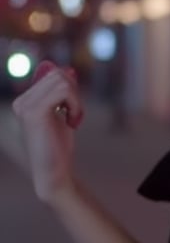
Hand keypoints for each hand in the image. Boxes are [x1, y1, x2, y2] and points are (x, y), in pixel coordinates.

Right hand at [11, 61, 84, 204]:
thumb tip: (68, 70)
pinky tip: (72, 121)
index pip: (53, 75)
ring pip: (62, 81)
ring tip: (72, 119)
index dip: (70, 88)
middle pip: (58, 75)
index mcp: (24, 101)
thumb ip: (63, 94)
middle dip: (74, 92)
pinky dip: (75, 105)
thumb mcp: (62, 114)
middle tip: (74, 114)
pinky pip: (64, 91)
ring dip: (76, 100)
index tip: (71, 109)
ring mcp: (25, 106)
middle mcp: (21, 102)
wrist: (53, 173)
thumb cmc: (58, 147)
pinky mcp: (34, 112)